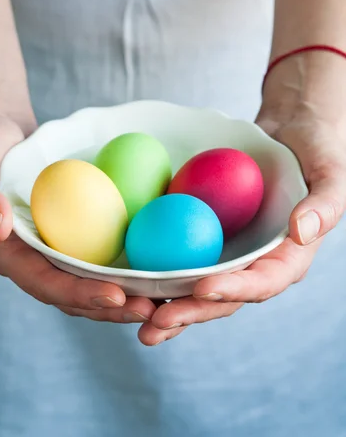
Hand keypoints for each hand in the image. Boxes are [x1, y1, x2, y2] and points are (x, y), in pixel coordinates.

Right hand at [0, 113, 156, 323]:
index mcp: (6, 254)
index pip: (44, 283)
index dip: (79, 294)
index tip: (116, 296)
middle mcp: (32, 259)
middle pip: (73, 295)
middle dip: (111, 307)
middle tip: (152, 310)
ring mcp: (53, 250)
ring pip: (90, 283)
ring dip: (125, 297)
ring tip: (162, 301)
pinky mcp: (72, 235)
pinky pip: (99, 257)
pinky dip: (126, 269)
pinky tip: (156, 267)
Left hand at [139, 100, 345, 345]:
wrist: (288, 134)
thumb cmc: (316, 150)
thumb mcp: (330, 171)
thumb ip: (324, 203)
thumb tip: (301, 232)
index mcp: (289, 256)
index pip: (264, 281)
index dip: (234, 289)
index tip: (202, 288)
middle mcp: (258, 262)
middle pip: (224, 296)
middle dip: (191, 313)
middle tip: (156, 324)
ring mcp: (231, 253)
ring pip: (198, 288)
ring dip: (169, 307)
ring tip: (138, 322)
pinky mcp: (209, 238)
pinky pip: (184, 259)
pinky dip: (160, 274)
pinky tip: (132, 283)